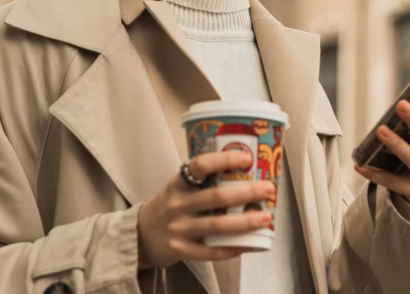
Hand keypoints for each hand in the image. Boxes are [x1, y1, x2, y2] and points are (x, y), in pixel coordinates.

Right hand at [137, 150, 275, 268]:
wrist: (140, 235)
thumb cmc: (169, 205)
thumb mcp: (179, 187)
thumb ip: (203, 180)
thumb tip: (244, 171)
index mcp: (179, 183)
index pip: (200, 165)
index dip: (225, 160)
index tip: (247, 158)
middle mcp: (178, 204)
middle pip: (217, 197)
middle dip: (247, 192)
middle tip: (269, 189)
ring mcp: (179, 228)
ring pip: (218, 225)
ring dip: (245, 222)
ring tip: (266, 217)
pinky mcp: (180, 250)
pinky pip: (210, 251)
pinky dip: (231, 248)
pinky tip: (247, 244)